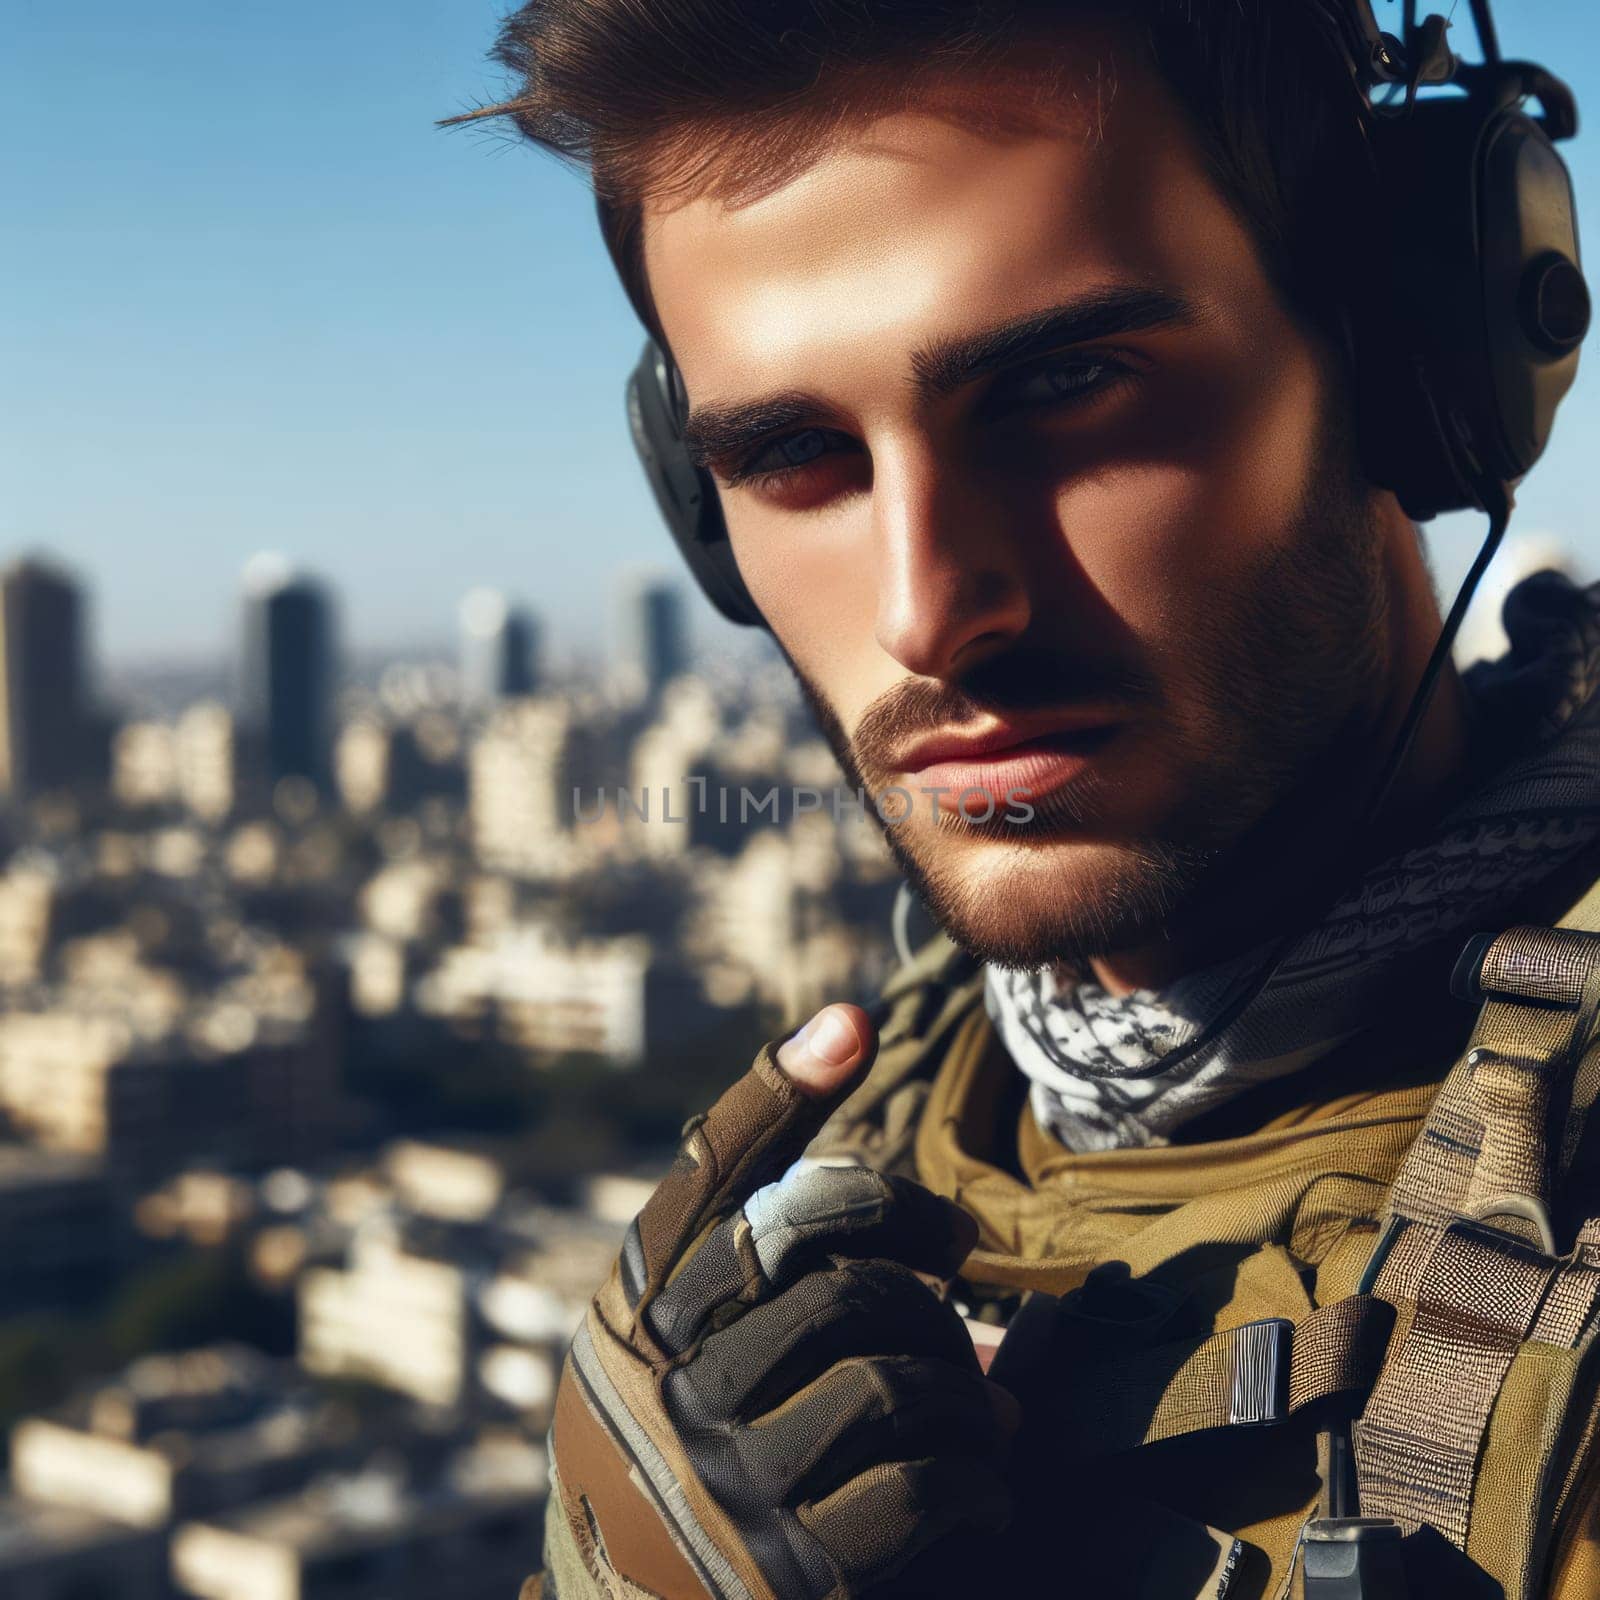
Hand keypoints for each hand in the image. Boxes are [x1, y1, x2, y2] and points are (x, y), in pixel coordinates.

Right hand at [541, 1004, 1016, 1599]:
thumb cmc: (687, 1456)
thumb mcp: (674, 1356)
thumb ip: (744, 1268)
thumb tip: (881, 1150)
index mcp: (632, 1320)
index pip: (705, 1186)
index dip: (776, 1096)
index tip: (853, 1023)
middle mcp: (665, 1390)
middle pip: (832, 1275)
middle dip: (916, 1261)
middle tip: (956, 1265)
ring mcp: (725, 1483)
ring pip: (887, 1375)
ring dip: (957, 1381)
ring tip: (980, 1401)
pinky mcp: (791, 1575)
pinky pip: (918, 1485)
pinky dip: (974, 1476)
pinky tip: (982, 1482)